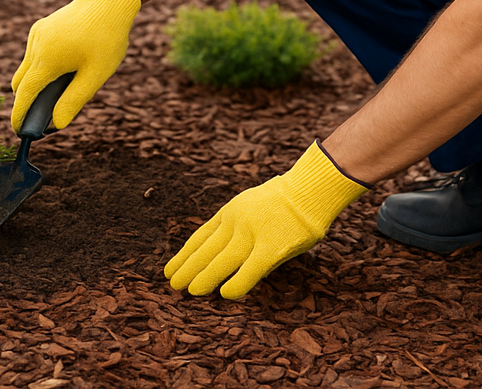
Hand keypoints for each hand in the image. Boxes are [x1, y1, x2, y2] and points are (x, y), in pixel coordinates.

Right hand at [11, 0, 141, 131]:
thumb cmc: (106, 38)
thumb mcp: (95, 74)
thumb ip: (74, 100)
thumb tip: (58, 124)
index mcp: (46, 60)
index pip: (24, 95)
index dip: (19, 115)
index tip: (18, 131)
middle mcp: (36, 46)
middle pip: (21, 83)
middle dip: (27, 100)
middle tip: (44, 116)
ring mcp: (37, 34)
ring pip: (27, 67)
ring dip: (36, 81)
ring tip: (62, 90)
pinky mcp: (41, 27)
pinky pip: (34, 53)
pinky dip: (41, 66)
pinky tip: (65, 67)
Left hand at [165, 141, 368, 299]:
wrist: (310, 188)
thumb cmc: (287, 200)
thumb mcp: (252, 206)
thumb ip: (239, 228)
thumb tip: (230, 258)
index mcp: (230, 211)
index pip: (201, 237)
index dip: (185, 254)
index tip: (171, 268)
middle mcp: (236, 222)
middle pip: (206, 249)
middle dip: (188, 268)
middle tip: (173, 284)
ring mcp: (252, 233)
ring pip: (222, 260)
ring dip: (204, 277)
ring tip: (190, 291)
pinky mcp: (271, 246)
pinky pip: (250, 270)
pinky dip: (237, 283)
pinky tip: (226, 294)